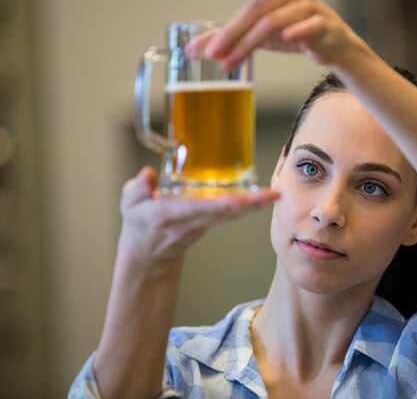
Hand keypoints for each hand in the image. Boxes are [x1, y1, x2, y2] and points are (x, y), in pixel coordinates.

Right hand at [116, 167, 278, 275]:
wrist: (149, 254)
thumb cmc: (139, 223)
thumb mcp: (128, 206)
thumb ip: (136, 189)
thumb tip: (146, 175)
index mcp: (167, 216)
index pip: (196, 209)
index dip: (217, 205)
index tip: (236, 200)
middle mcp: (189, 222)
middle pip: (223, 212)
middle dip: (248, 204)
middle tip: (272, 195)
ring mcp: (202, 226)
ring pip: (232, 215)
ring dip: (254, 206)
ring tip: (274, 195)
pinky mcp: (210, 224)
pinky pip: (231, 215)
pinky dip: (248, 206)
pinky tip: (263, 198)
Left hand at [185, 0, 367, 69]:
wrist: (329, 43)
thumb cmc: (290, 29)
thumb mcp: (255, 32)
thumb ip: (225, 38)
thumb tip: (191, 50)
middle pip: (253, 10)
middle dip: (230, 34)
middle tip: (211, 54)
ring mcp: (306, 6)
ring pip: (271, 23)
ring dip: (247, 45)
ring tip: (229, 63)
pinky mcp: (321, 24)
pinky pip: (307, 26)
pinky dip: (296, 31)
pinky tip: (286, 38)